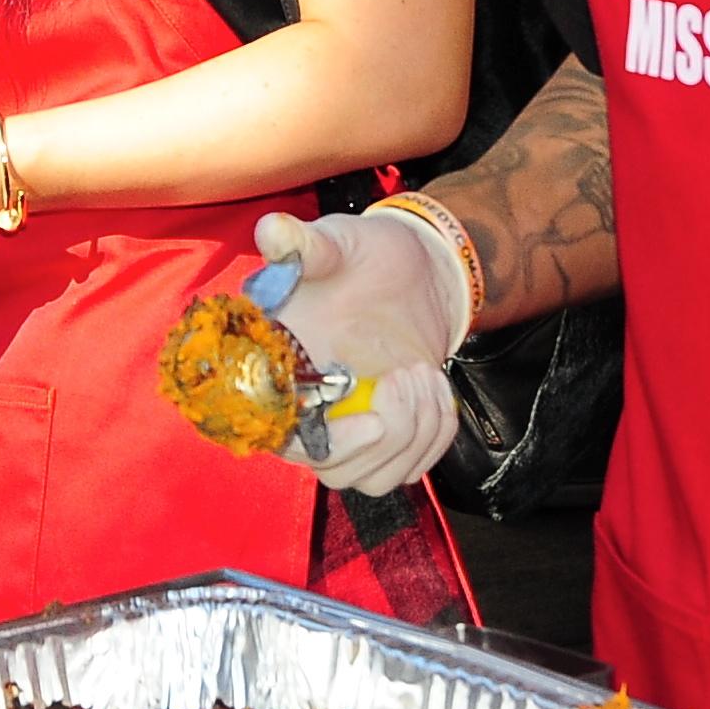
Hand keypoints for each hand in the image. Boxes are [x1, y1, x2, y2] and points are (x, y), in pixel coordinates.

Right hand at [254, 208, 465, 494]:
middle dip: (384, 437)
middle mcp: (309, 410)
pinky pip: (412, 468)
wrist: (417, 269)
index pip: (283, 436)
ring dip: (414, 434)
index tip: (371, 421)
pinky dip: (437, 435)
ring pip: (375, 477)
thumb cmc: (366, 255)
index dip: (325, 442)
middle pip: (332, 469)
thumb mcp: (338, 242)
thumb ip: (305, 244)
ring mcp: (350, 428)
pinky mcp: (389, 437)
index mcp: (281, 371)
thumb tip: (272, 230)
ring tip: (424, 373)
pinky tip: (437, 386)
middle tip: (406, 376)